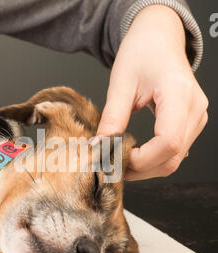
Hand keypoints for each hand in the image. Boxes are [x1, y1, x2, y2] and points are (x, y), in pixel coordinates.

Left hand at [97, 5, 207, 179]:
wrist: (158, 40)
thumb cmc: (142, 53)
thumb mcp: (121, 83)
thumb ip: (112, 118)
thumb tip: (100, 147)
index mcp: (179, 94)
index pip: (168, 142)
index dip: (141, 159)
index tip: (116, 157)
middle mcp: (194, 110)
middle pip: (172, 158)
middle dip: (139, 169)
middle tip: (111, 165)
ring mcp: (196, 118)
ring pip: (174, 160)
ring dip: (145, 168)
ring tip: (119, 160)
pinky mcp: (190, 123)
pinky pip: (174, 153)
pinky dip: (153, 160)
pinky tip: (134, 155)